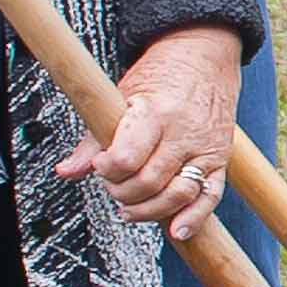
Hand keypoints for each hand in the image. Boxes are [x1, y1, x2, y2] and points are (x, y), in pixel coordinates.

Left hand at [68, 25, 244, 227]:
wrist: (204, 57)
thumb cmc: (160, 76)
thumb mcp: (121, 96)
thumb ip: (94, 138)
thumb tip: (67, 171)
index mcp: (155, 112)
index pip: (127, 158)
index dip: (107, 171)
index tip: (100, 167)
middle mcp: (184, 132)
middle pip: (150, 181)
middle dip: (123, 193)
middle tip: (113, 185)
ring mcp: (205, 147)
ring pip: (178, 194)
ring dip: (149, 210)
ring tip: (130, 208)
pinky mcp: (220, 158)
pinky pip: (210, 196)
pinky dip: (195, 217)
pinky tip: (177, 230)